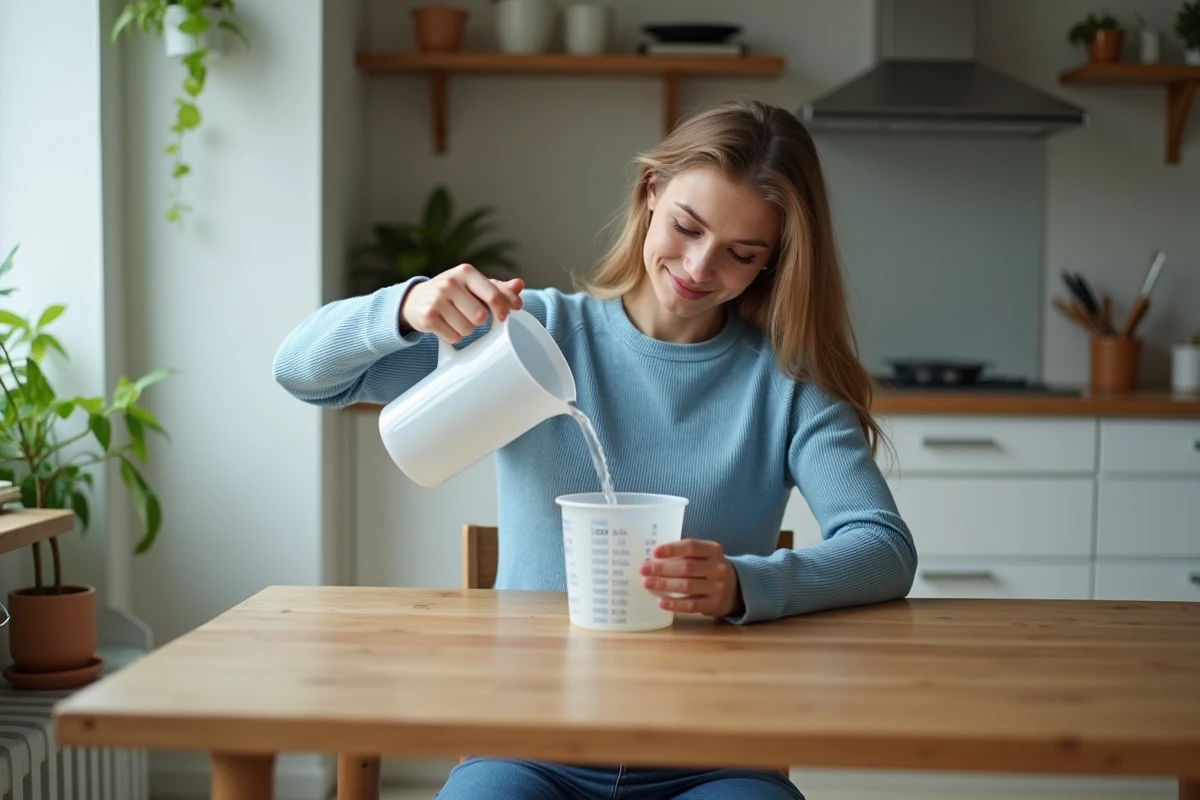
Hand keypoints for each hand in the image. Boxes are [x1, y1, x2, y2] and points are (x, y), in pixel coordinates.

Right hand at [399, 263, 523, 340]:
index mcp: (466, 272)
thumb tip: (519, 285)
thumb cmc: (453, 292)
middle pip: (481, 317)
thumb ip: (498, 288)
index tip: (504, 317)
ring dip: (465, 329)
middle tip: (468, 314)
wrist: (414, 299)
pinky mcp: (428, 317)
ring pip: (468, 329)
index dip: (503, 309)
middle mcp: (450, 283)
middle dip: (479, 321)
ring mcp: (437, 300)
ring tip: (455, 319)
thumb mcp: (473, 285)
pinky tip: (445, 326)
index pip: (493, 295)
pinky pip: (454, 337)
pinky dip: (453, 336)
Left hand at [640, 539, 741, 617]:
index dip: (672, 549)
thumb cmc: (709, 568)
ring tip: (647, 584)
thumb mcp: (704, 556)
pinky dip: (675, 604)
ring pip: (687, 586)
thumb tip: (653, 560)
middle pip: (687, 567)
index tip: (654, 552)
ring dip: (665, 585)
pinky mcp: (714, 605)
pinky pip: (692, 605)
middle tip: (644, 569)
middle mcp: (717, 568)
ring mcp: (717, 587)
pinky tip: (661, 602)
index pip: (692, 546)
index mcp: (713, 550)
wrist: (735, 588)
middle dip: (662, 568)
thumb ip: (684, 555)